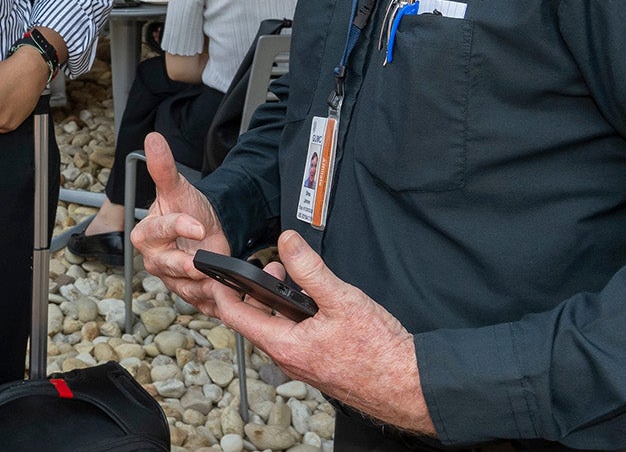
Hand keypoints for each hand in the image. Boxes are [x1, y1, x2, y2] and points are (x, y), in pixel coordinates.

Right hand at [129, 132, 233, 312]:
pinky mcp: (191, 294)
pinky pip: (204, 303)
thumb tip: (153, 139)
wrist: (205, 229)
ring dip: (206, 286)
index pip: (158, 232)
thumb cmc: (188, 209)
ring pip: (187, 288)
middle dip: (187, 265)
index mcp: (146, 235)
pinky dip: (219, 302)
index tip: (196, 224)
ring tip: (224, 280)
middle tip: (203, 263)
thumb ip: (163, 167)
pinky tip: (232, 295)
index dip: (177, 227)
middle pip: (169, 266)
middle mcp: (156, 261)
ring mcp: (173, 280)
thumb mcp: (178, 188)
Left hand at [219, 231, 430, 434]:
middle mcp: (288, 359)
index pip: (235, 316)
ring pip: (276, 329)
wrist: (407, 385)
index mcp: (284, 345)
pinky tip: (314, 305)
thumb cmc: (378, 352)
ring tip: (295, 279)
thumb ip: (311, 269)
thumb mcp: (342, 299)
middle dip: (257, 290)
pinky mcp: (318, 366)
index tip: (218, 272)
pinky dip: (294, 317)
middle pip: (255, 321)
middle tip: (275, 267)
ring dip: (277, 303)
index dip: (223, 290)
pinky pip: (294, 339)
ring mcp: (302, 365)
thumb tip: (287, 241)